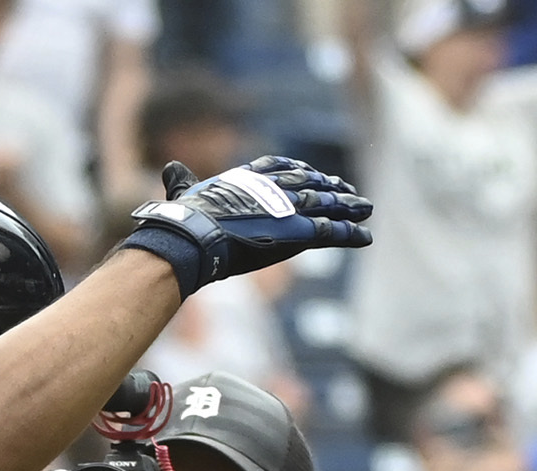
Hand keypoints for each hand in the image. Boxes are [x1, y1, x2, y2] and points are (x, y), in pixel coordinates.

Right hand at [120, 156, 371, 297]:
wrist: (195, 235)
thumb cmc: (183, 219)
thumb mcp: (183, 193)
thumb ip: (181, 181)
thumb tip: (170, 169)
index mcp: (248, 178)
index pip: (280, 167)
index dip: (298, 169)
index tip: (311, 171)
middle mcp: (273, 189)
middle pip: (309, 183)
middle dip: (330, 186)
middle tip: (348, 189)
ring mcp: (288, 209)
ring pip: (327, 205)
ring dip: (349, 207)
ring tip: (366, 208)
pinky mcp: (297, 232)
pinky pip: (331, 232)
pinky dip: (351, 234)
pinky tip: (366, 237)